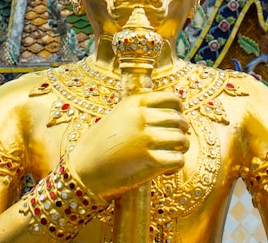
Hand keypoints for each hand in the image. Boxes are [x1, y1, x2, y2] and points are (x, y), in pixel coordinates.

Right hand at [68, 91, 188, 200]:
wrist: (85, 168)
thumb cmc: (100, 144)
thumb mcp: (118, 116)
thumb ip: (140, 112)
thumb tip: (171, 115)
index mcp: (134, 103)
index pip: (172, 98)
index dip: (179, 110)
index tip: (175, 120)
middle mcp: (142, 116)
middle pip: (179, 120)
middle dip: (181, 132)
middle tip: (173, 143)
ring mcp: (146, 138)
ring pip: (182, 139)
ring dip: (181, 149)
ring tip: (169, 156)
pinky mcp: (150, 160)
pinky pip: (178, 159)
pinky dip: (176, 166)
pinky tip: (165, 171)